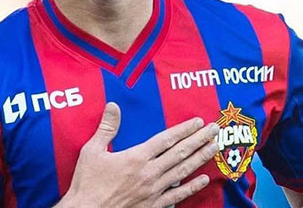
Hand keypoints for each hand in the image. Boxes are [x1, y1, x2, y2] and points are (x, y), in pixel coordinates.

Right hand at [55, 102, 219, 207]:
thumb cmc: (87, 183)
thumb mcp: (92, 151)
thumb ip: (106, 127)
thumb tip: (113, 105)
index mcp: (136, 157)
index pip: (166, 139)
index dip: (184, 129)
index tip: (198, 121)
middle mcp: (149, 173)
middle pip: (180, 153)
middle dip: (199, 140)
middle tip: (215, 129)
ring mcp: (153, 190)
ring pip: (183, 171)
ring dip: (201, 158)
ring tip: (214, 148)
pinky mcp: (153, 205)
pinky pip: (177, 195)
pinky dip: (192, 187)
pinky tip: (204, 180)